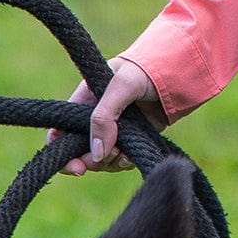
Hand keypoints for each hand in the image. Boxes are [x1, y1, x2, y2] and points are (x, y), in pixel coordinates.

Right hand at [48, 55, 165, 175]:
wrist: (178, 71)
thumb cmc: (145, 70)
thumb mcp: (121, 84)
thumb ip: (104, 116)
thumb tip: (96, 153)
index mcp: (84, 102)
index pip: (60, 133)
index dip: (61, 154)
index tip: (77, 167)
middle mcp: (95, 119)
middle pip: (79, 152)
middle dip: (91, 160)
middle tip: (110, 155)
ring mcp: (113, 130)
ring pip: (100, 160)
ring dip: (110, 161)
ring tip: (125, 152)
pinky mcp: (131, 139)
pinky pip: (119, 161)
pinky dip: (124, 162)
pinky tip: (132, 155)